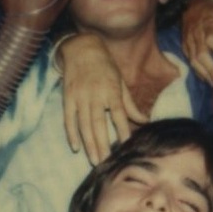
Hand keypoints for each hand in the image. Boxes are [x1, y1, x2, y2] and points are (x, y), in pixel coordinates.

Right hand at [60, 33, 146, 163]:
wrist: (82, 48)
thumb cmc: (106, 67)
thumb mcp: (121, 82)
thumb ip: (130, 104)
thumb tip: (145, 121)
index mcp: (112, 90)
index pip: (119, 114)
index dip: (123, 130)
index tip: (127, 146)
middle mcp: (95, 94)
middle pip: (99, 123)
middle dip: (103, 144)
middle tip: (107, 163)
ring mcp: (80, 96)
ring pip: (84, 124)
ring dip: (89, 144)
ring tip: (94, 160)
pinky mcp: (67, 97)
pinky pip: (68, 119)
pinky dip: (71, 133)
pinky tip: (76, 147)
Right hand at [181, 0, 212, 85]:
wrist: (189, 5)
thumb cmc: (211, 9)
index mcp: (207, 24)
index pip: (211, 40)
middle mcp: (196, 34)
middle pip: (201, 55)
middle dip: (212, 69)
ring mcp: (188, 41)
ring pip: (194, 61)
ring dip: (204, 74)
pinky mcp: (184, 46)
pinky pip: (190, 61)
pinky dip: (198, 71)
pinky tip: (206, 79)